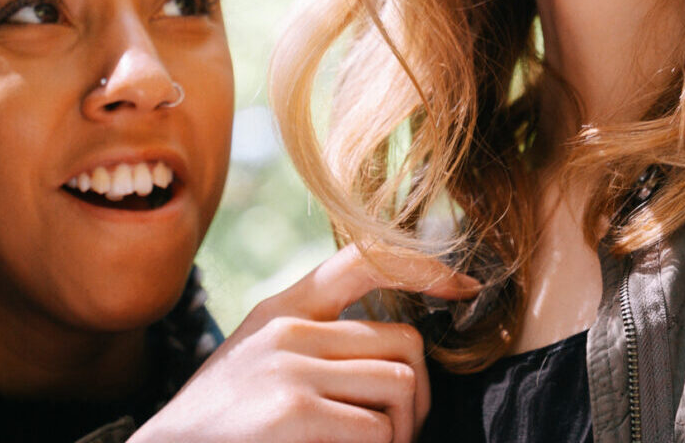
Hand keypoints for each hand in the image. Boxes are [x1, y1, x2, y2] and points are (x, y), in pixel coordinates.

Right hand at [133, 244, 478, 442]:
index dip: (423, 267)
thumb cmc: (220, 428)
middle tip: (399, 437)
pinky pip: (376, 431)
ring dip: (400, 434)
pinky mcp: (292, 411)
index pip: (365, 261)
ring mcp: (290, 368)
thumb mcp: (256, 362)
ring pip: (399, 389)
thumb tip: (398, 355)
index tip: (464, 289)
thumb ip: (312, 341)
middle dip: (417, 401)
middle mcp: (288, 328)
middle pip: (404, 346)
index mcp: (282, 311)